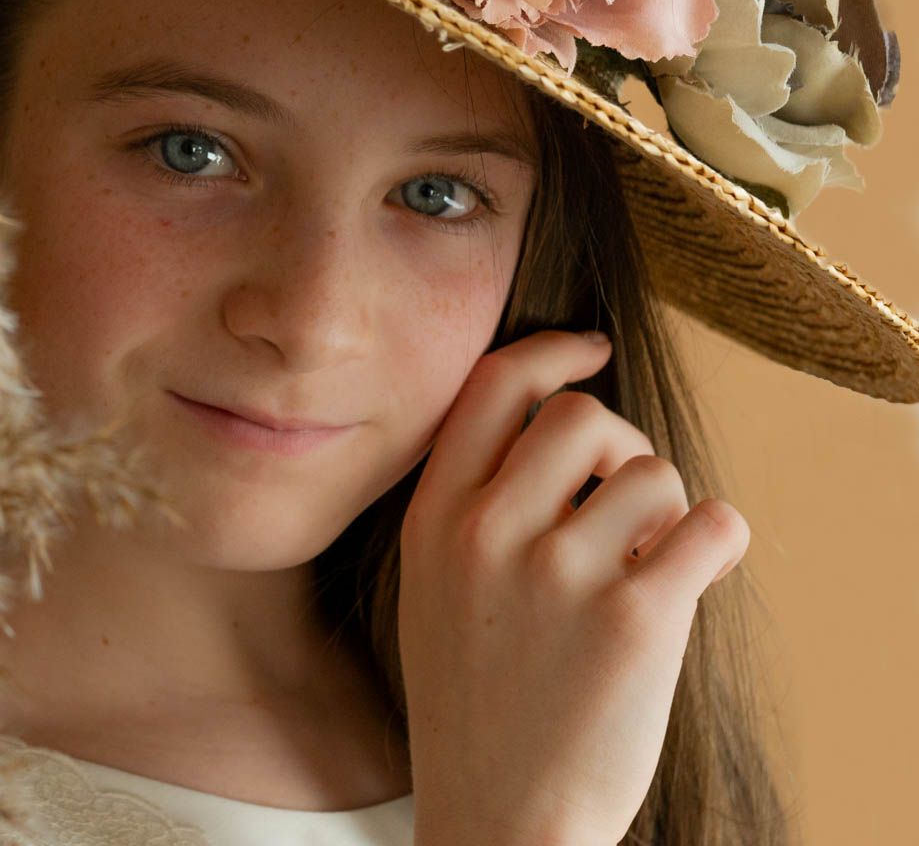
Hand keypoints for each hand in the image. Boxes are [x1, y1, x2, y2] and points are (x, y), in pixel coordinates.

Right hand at [399, 330, 748, 845]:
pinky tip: (689, 577)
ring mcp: (560, 574)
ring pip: (655, 473)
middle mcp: (487, 533)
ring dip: (669, 511)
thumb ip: (470, 505)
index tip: (587, 350)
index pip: (492, 387)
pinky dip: (717, 542)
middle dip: (620, 446)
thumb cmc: (475, 703)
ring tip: (646, 566)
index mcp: (433, 520)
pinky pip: (712, 524)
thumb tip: (560, 424)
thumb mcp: (431, 589)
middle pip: (583, 416)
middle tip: (624, 498)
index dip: (550, 352)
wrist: (501, 817)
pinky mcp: (637, 618)